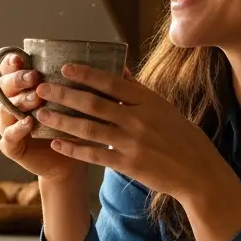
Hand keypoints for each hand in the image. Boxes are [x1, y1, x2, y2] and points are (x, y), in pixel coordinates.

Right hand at [0, 53, 86, 181]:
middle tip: (34, 77)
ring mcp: (9, 125)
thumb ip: (88, 84)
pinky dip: (17, 129)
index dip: (12, 63)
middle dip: (18, 80)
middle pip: (5, 87)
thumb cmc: (75, 127)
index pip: (11, 70)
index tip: (21, 57)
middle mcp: (14, 104)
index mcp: (25, 89)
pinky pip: (9, 136)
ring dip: (21, 102)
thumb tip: (118, 65)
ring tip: (36, 99)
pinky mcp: (11, 146)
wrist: (69, 162)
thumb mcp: (81, 103)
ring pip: (7, 109)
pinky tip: (29, 123)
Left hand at [32, 63, 232, 202]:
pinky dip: (73, 149)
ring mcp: (133, 143)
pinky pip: (94, 155)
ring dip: (61, 121)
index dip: (86, 74)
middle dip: (64, 95)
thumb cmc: (182, 137)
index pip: (112, 82)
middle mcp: (139, 119)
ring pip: (89, 128)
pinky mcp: (128, 165)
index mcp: (148, 101)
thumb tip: (120, 69)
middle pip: (93, 104)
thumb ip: (139, 91)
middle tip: (42, 88)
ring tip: (42, 114)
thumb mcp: (164, 108)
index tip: (65, 68)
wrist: (198, 172)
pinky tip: (57, 143)